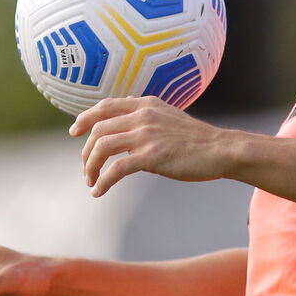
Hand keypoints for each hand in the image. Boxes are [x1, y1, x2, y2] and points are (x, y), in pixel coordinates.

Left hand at [71, 96, 234, 196]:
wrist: (221, 150)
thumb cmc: (196, 138)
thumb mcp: (169, 114)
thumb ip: (146, 111)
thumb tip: (126, 105)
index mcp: (145, 104)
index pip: (104, 106)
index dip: (84, 118)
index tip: (74, 131)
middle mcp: (143, 115)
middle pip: (98, 129)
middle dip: (86, 151)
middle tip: (86, 168)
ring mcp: (146, 135)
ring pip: (102, 148)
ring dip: (91, 167)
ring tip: (91, 181)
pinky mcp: (151, 156)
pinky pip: (116, 169)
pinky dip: (102, 182)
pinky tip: (99, 191)